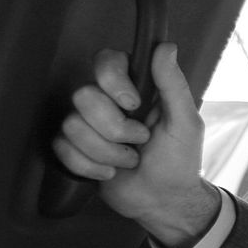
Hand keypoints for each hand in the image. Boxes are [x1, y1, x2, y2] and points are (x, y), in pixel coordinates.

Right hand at [52, 44, 219, 247]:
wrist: (164, 201)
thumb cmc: (179, 161)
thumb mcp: (185, 123)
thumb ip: (173, 85)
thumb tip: (167, 46)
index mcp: (135, 88)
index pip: (106, 61)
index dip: (113, 81)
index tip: (133, 104)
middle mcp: (107, 101)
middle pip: (83, 95)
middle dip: (114, 128)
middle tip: (140, 141)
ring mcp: (88, 125)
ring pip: (72, 124)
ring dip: (107, 151)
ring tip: (130, 160)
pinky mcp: (73, 148)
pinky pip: (62, 147)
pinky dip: (91, 166)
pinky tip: (111, 172)